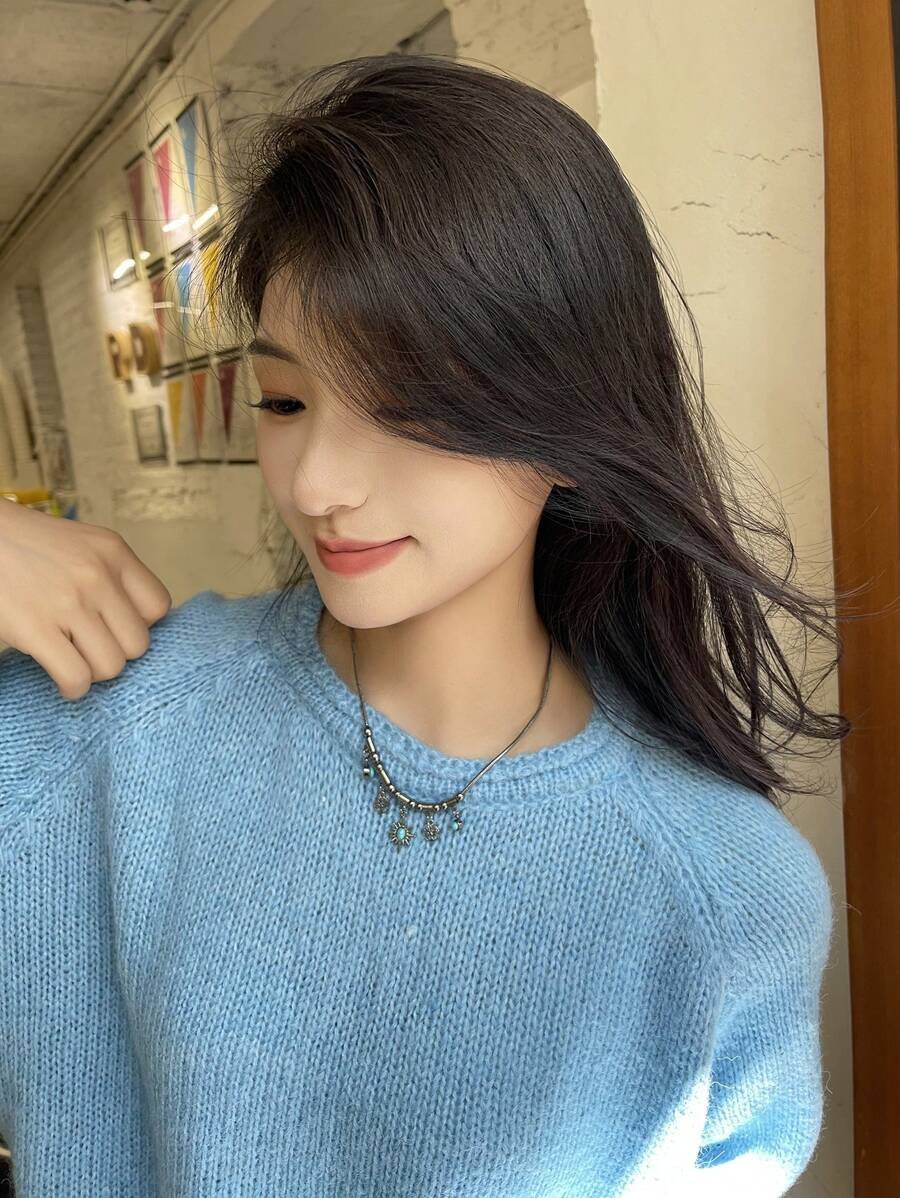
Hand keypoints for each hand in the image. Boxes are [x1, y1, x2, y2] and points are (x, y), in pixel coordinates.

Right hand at [0, 500, 172, 699]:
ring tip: (74, 660)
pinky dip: (72, 687)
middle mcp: (96, 575)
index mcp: (112, 551)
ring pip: (111, 666)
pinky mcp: (35, 627)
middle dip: (115, 653)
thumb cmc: (26, 547)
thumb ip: (111, 576)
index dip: (139, 625)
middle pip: (138, 644)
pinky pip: (77, 677)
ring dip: (93, 673)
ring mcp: (67, 602)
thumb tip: (137, 627)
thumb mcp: (80, 545)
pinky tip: (62, 678)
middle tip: (90, 648)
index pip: (159, 606)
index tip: (115, 629)